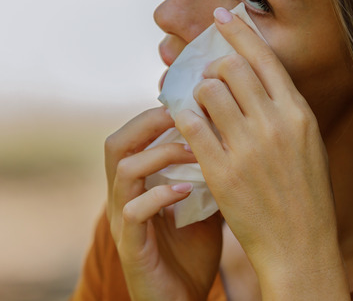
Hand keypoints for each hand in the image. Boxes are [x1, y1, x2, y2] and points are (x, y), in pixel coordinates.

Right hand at [105, 107, 222, 300]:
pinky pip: (132, 211)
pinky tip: (188, 190)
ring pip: (123, 170)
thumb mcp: (204, 203)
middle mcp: (123, 197)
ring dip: (161, 154)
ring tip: (194, 151)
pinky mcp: (131, 246)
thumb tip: (235, 135)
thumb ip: (209, 171)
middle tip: (186, 114)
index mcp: (138, 183)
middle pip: (116, 142)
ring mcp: (123, 221)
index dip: (156, 113)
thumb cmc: (192, 251)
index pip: (133, 134)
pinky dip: (160, 194)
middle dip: (150, 122)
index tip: (193, 101)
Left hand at [174, 8, 349, 299]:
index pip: (264, 58)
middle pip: (231, 68)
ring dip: (197, 92)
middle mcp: (274, 124)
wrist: (298, 244)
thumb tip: (260, 79)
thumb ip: (287, 110)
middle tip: (208, 77)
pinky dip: (184, 118)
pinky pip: (191, 126)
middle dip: (213, 66)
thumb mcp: (310, 144)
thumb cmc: (306, 195)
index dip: (239, 32)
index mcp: (299, 114)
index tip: (221, 16)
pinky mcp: (220, 170)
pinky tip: (185, 122)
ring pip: (207, 92)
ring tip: (199, 105)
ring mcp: (246, 147)